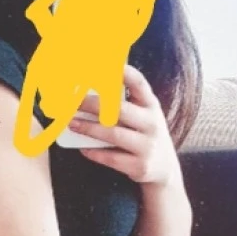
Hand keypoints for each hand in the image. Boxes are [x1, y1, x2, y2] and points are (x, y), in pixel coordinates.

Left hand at [68, 64, 179, 185]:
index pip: (139, 84)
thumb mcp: (144, 117)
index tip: (102, 65)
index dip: (123, 73)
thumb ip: (124, 105)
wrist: (165, 170)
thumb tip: (88, 93)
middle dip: (92, 104)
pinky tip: (82, 148)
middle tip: (72, 101)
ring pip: (113, 134)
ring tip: (71, 123)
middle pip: (119, 109)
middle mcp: (152, 124)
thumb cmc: (145, 136)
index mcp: (152, 106)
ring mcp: (147, 146)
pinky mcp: (140, 166)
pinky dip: (94, 152)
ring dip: (88, 128)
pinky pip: (112, 158)